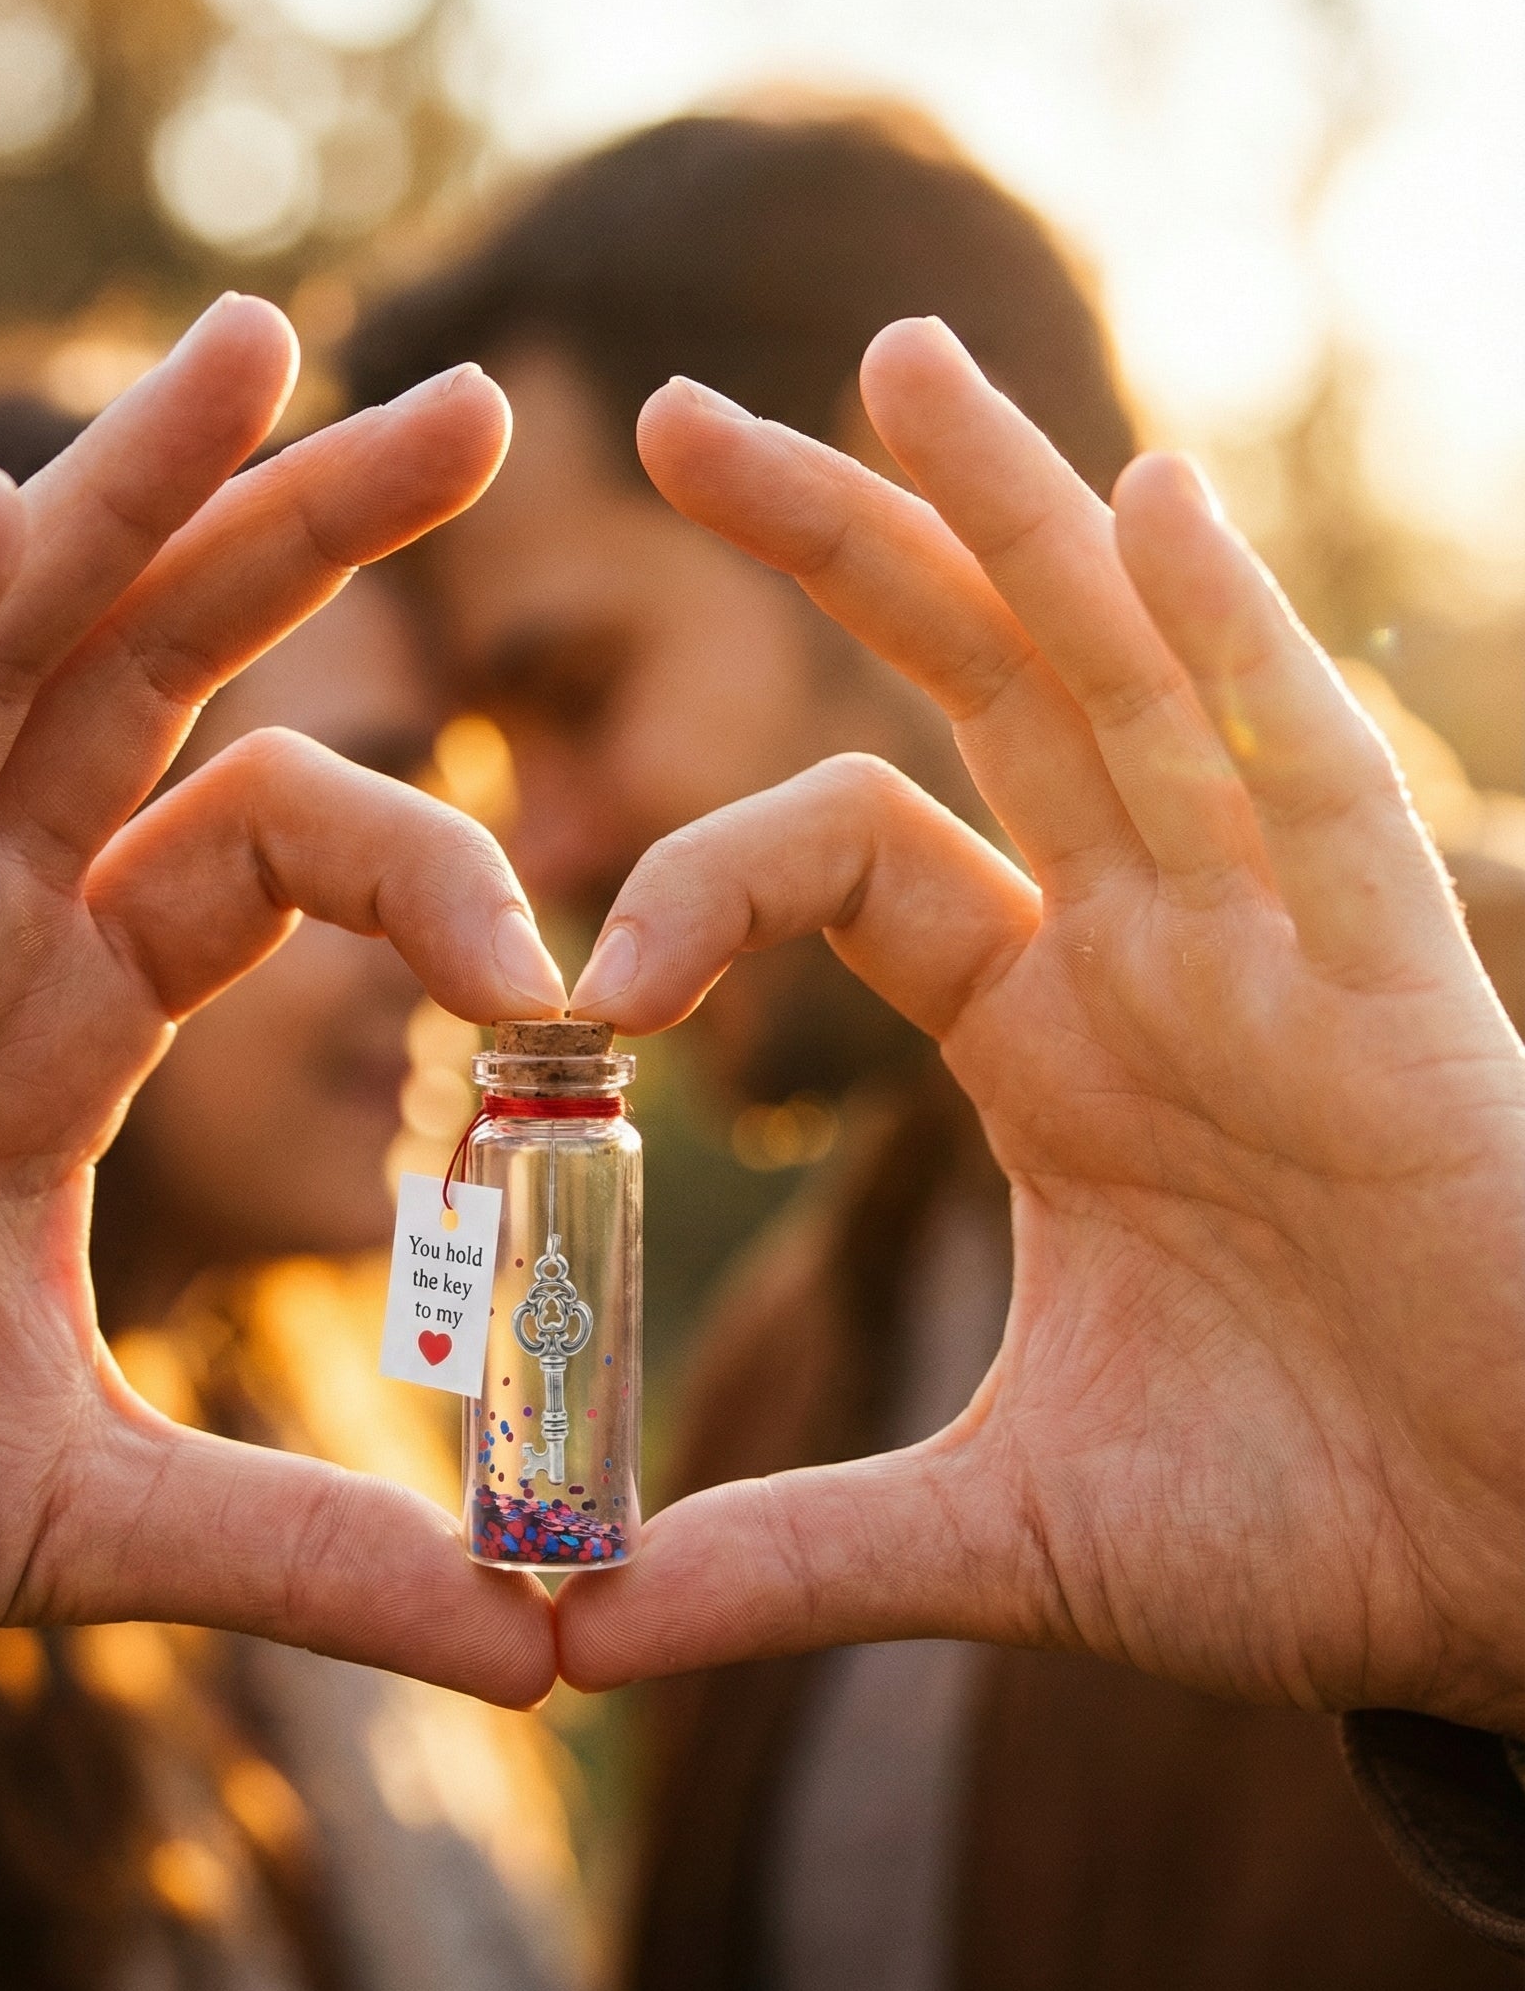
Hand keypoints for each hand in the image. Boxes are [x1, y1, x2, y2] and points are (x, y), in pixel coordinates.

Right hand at [0, 296, 566, 1855]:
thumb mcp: (104, 1519)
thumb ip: (314, 1548)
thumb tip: (549, 1638)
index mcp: (75, 1010)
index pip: (281, 845)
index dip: (438, 875)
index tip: (567, 983)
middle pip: (164, 675)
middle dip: (307, 533)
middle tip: (489, 406)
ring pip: (1, 662)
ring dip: (128, 496)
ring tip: (263, 342)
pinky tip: (6, 511)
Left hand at [559, 318, 1524, 1733]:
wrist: (1523, 1588)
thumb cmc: (1300, 1531)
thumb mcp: (990, 1538)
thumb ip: (782, 1560)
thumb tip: (562, 1631)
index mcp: (1054, 1035)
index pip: (846, 861)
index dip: (689, 889)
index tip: (561, 991)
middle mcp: (1157, 949)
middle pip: (973, 688)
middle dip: (838, 544)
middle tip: (662, 418)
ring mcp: (1281, 946)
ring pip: (1129, 675)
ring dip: (1013, 511)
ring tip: (890, 360)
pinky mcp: (1407, 990)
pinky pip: (1309, 773)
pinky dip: (1230, 633)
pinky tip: (1146, 493)